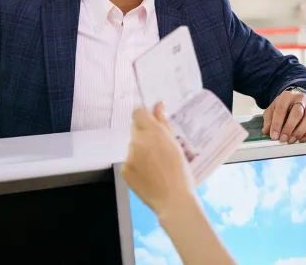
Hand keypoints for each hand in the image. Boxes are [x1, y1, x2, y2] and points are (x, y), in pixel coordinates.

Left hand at [121, 103, 195, 218]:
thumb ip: (163, 123)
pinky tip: (149, 175)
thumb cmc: (181, 172)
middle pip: (135, 129)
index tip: (151, 123)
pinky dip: (137, 165)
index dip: (144, 117)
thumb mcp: (175, 144)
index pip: (138, 113)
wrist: (173, 200)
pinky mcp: (124, 169)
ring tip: (156, 166)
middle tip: (158, 149)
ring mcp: (129, 156)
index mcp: (153, 132)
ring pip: (133, 146)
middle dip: (144, 134)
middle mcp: (138, 141)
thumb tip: (158, 105)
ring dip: (141, 151)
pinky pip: (130, 161)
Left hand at [262, 90, 305, 143]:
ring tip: (291, 140)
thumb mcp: (272, 110)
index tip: (274, 136)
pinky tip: (300, 139)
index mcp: (286, 96)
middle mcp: (300, 99)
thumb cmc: (283, 107)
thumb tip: (266, 131)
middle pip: (297, 113)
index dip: (277, 124)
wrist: (296, 101)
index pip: (281, 109)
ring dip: (299, 132)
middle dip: (289, 128)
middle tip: (283, 139)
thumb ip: (268, 121)